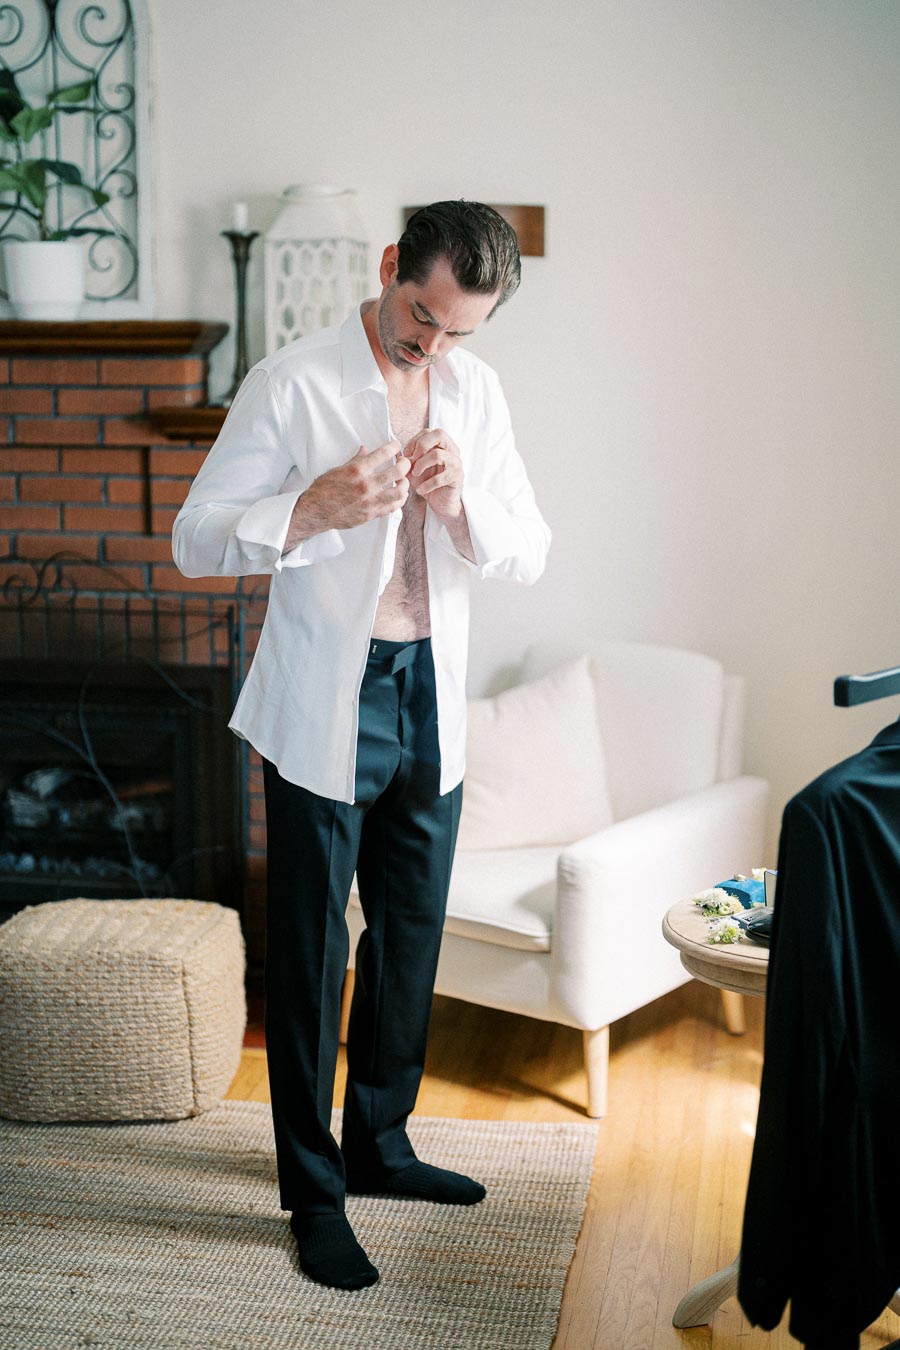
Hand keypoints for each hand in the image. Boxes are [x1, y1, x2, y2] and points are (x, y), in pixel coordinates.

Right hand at [286, 440, 409, 544]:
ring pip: (400, 491)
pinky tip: (398, 495)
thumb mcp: (338, 469)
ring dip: (405, 484)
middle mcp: (366, 485)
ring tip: (402, 481)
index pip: (384, 453)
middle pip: (398, 471)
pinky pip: (393, 507)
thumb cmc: (324, 489)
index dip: (395, 447)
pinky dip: (399, 500)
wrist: (316, 511)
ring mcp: (370, 501)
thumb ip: (355, 460)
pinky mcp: (371, 514)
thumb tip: (365, 450)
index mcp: (357, 470)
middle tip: (404, 462)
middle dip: (405, 464)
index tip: (396, 446)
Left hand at [408, 428, 463, 519]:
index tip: (406, 454)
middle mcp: (452, 450)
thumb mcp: (414, 469)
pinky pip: (440, 478)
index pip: (429, 432)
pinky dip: (426, 485)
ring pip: (437, 454)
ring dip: (421, 465)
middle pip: (439, 434)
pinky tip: (420, 490)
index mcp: (442, 444)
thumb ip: (407, 460)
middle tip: (412, 459)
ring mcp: (456, 463)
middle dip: (421, 445)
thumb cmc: (428, 483)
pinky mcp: (457, 477)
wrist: (441, 503)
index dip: (414, 440)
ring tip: (415, 474)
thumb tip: (399, 455)